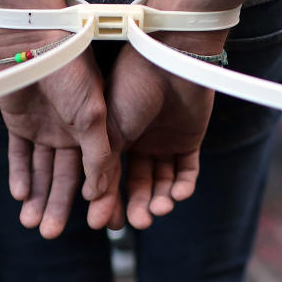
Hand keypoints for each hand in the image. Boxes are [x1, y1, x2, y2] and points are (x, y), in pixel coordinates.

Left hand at [0, 28, 121, 237]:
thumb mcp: (92, 118)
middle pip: (65, 178)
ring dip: (37, 197)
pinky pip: (20, 156)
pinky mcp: (20, 124)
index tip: (95, 226)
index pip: (97, 173)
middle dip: (58, 206)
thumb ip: (99, 157)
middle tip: (50, 234)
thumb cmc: (71, 74)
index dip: (97, 200)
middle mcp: (72, 133)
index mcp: (96, 131)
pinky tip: (21, 196)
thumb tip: (100, 195)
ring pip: (41, 171)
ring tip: (32, 225)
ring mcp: (46, 129)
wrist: (32, 41)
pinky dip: (20, 175)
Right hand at [105, 30, 226, 228]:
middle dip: (137, 205)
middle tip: (137, 223)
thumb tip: (92, 201)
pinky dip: (182, 187)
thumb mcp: (109, 130)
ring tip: (158, 210)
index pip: (110, 176)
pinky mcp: (190, 140)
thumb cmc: (132, 87)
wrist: (169, 58)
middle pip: (137, 184)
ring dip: (160, 199)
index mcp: (114, 136)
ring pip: (162, 182)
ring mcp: (165, 141)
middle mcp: (138, 141)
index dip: (107, 200)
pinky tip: (176, 196)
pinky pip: (186, 171)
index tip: (101, 223)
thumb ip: (102, 165)